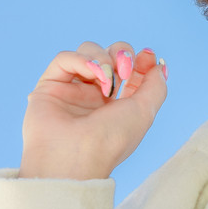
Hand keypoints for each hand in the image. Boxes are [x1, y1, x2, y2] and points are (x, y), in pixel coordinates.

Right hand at [18, 41, 168, 180]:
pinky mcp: (49, 86)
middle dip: (122, 54)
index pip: (129, 72)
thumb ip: (155, 86)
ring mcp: (71, 90)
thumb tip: (158, 65)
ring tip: (106, 80)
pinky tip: (92, 73)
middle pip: (110, 55)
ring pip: (88, 52)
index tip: (147, 56)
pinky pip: (64, 58)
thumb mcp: (145, 112)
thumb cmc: (111, 140)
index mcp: (116, 107)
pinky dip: (82, 59)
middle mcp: (93, 96)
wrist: (74, 156)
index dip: (140, 60)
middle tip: (125, 70)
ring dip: (103, 58)